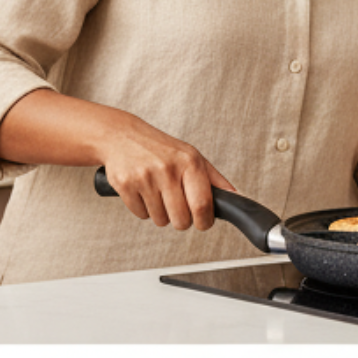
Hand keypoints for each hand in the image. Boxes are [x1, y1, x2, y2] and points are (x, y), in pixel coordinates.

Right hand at [101, 112, 235, 231]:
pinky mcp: (126, 186)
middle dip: (181, 220)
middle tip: (178, 205)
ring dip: (161, 213)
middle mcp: (168, 169)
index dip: (205, 221)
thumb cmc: (161, 148)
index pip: (202, 204)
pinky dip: (143, 209)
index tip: (203, 222)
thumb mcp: (191, 155)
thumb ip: (213, 178)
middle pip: (181, 220)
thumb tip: (234, 196)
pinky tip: (143, 190)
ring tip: (158, 192)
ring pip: (161, 220)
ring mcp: (146, 177)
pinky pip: (141, 215)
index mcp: (189, 161)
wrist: (122, 135)